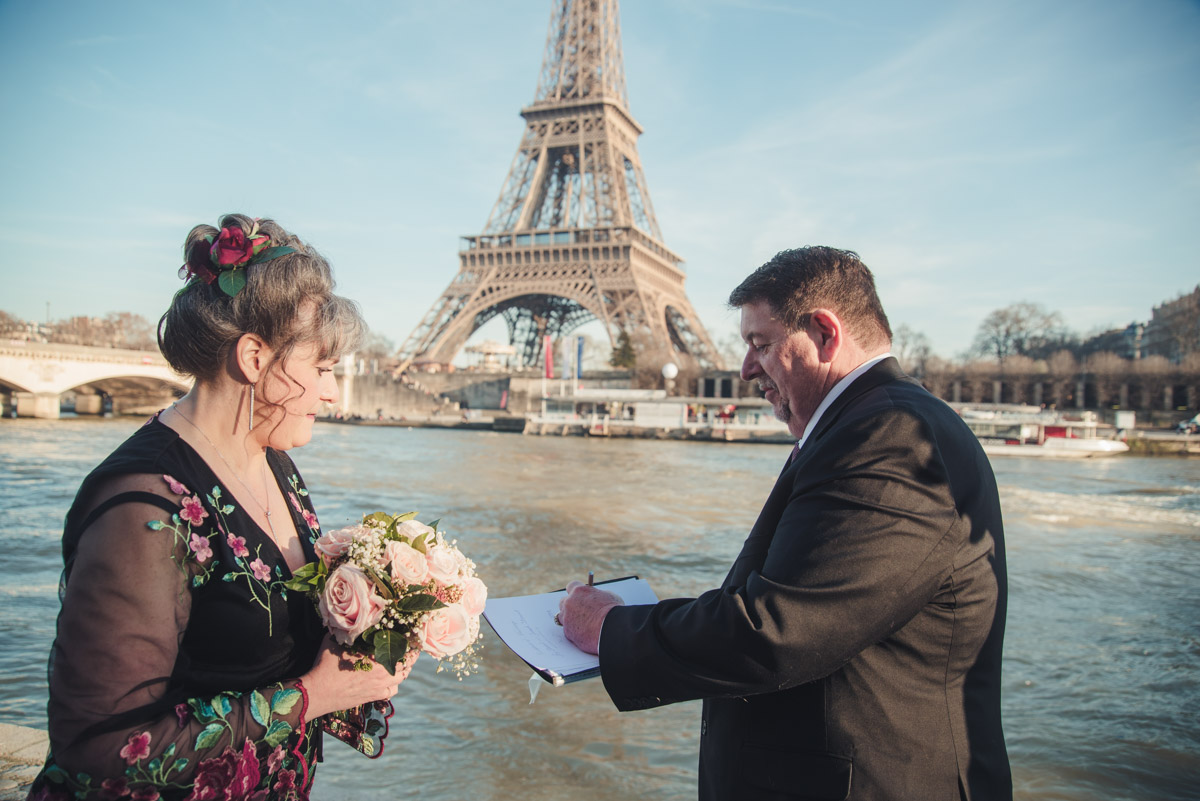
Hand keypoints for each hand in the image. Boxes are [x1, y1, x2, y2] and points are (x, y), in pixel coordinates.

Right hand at [300, 635, 418, 718]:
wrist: (317, 693)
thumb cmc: (326, 665)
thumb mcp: (336, 640)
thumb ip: (347, 628)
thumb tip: (352, 615)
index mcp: (377, 658)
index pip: (403, 649)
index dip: (411, 642)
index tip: (414, 635)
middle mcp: (382, 674)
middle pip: (406, 664)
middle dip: (410, 656)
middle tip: (411, 648)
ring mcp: (379, 688)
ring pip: (401, 678)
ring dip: (403, 669)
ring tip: (402, 661)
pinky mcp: (372, 698)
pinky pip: (391, 692)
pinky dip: (394, 684)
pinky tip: (390, 679)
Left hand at [558, 581, 622, 654]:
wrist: (612, 630)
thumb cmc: (614, 612)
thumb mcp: (608, 596)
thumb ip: (598, 595)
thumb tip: (596, 597)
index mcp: (579, 591)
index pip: (571, 586)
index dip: (576, 592)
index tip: (580, 595)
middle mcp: (569, 603)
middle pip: (563, 602)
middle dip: (570, 605)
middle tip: (579, 610)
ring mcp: (567, 618)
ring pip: (563, 617)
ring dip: (570, 619)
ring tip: (583, 624)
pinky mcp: (568, 632)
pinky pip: (569, 631)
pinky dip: (575, 632)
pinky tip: (585, 633)